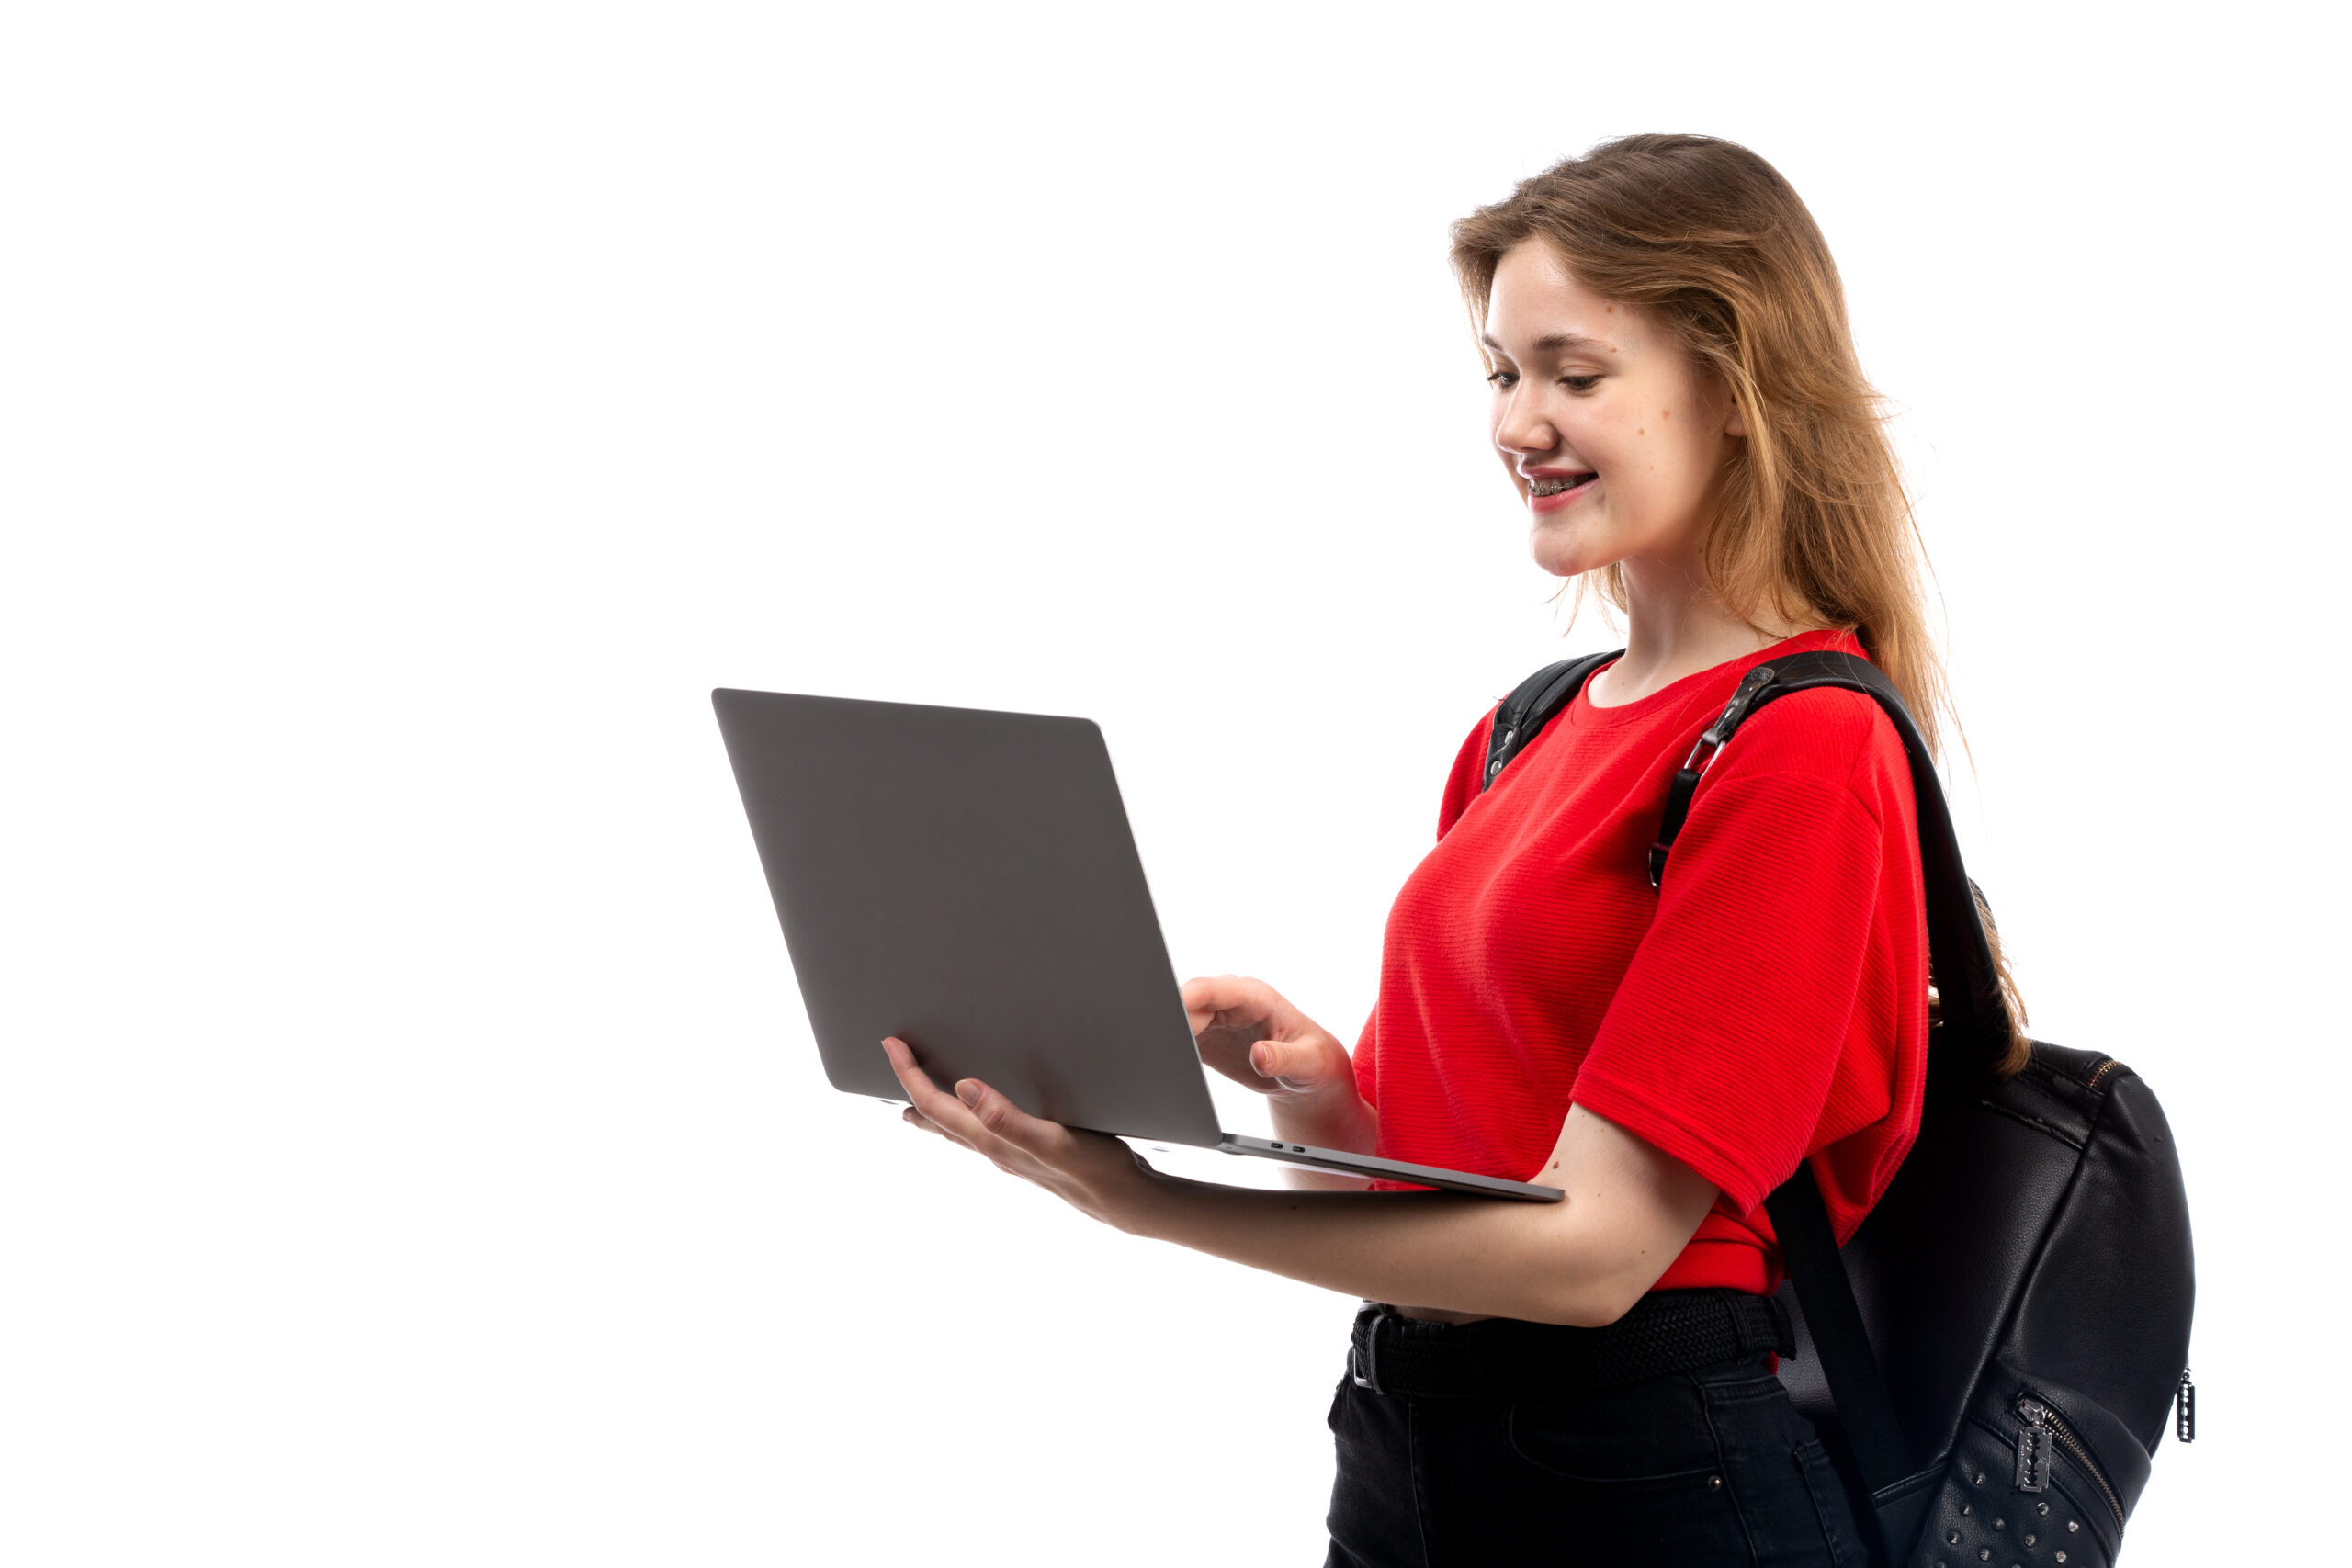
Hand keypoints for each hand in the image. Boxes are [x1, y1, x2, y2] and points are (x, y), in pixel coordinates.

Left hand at [882, 1036, 1163, 1233]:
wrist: (1126, 1203)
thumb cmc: (1094, 1170)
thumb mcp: (1051, 1140)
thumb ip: (1006, 1118)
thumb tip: (962, 1088)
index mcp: (992, 1142)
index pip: (936, 1106)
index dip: (910, 1075)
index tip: (892, 1045)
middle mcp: (994, 1151)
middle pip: (938, 1120)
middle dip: (913, 1090)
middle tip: (895, 1062)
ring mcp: (1010, 1156)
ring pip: (958, 1131)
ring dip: (935, 1112)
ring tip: (916, 1104)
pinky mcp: (1028, 1155)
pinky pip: (981, 1135)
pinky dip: (965, 1121)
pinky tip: (978, 1120)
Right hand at [1181, 974, 1354, 1108]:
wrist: (1304, 1070)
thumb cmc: (1311, 1059)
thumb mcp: (1306, 1062)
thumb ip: (1283, 1058)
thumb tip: (1260, 1055)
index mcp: (1255, 997)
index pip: (1215, 989)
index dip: (1188, 996)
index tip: (1168, 1011)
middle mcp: (1231, 1002)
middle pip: (1188, 1002)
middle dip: (1171, 1019)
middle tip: (1162, 1044)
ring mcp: (1216, 1017)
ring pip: (1179, 1018)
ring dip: (1168, 1033)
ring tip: (1164, 1055)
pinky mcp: (1206, 1036)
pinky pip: (1180, 1035)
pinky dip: (1171, 1045)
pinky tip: (1170, 1061)